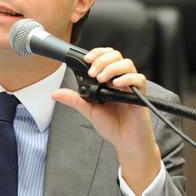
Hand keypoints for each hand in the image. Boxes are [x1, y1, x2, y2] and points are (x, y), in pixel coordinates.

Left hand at [52, 48, 160, 195]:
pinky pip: (139, 79)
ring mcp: (131, 86)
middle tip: (92, 72)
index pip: (106, 57)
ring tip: (102, 79)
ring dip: (112, 68)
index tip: (86, 60)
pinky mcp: (141, 95)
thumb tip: (55, 93)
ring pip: (127, 64)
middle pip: (116, 56)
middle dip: (102, 60)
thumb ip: (74, 99)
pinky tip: (116, 85)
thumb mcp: (89, 110)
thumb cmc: (111, 125)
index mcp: (109, 79)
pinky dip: (127, 79)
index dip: (97, 53)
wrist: (125, 142)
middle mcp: (121, 79)